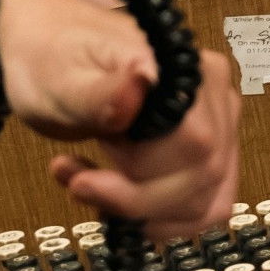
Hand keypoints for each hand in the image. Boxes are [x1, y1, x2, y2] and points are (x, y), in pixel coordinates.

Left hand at [0, 0, 241, 234]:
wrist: (50, 52)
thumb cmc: (52, 61)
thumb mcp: (59, 80)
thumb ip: (98, 94)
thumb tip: (135, 94)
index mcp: (185, 73)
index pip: (194, 146)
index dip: (142, 178)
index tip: (82, 180)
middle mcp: (215, 99)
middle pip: (203, 177)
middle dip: (134, 199)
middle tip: (78, 183)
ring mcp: (219, 129)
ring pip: (207, 202)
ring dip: (143, 214)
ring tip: (89, 186)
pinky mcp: (210, 155)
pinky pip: (204, 205)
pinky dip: (159, 218)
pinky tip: (117, 200)